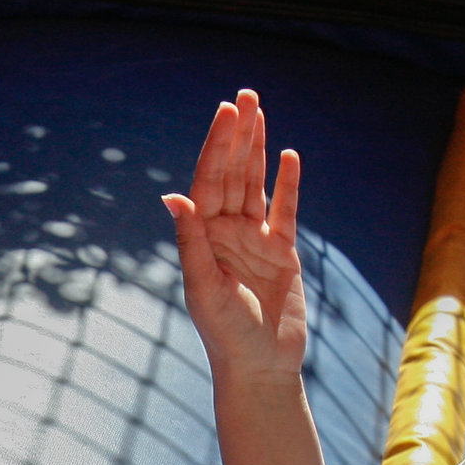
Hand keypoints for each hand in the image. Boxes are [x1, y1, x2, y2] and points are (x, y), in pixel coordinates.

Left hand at [161, 89, 306, 389]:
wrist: (260, 368)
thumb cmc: (225, 335)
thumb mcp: (204, 289)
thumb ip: (191, 243)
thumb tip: (175, 197)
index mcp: (203, 237)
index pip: (209, 181)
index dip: (217, 146)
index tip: (227, 113)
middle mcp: (226, 233)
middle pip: (232, 174)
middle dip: (238, 135)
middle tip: (245, 96)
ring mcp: (254, 241)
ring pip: (256, 184)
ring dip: (258, 149)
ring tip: (260, 111)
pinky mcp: (282, 253)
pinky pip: (286, 210)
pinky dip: (288, 184)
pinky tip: (289, 156)